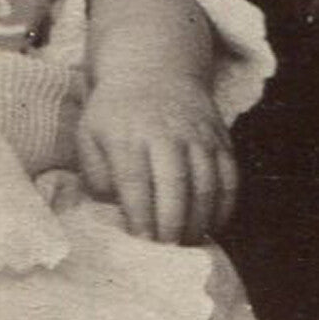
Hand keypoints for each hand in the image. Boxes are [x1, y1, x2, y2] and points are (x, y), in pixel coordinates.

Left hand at [76, 75, 237, 243]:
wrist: (151, 70)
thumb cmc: (114, 114)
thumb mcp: (89, 136)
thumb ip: (95, 175)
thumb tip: (112, 209)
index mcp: (126, 134)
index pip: (135, 181)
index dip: (140, 216)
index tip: (141, 241)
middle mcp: (164, 133)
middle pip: (175, 185)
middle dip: (172, 224)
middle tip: (166, 249)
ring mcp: (197, 135)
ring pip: (207, 185)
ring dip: (199, 221)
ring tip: (186, 241)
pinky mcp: (220, 139)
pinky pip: (230, 179)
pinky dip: (224, 207)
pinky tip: (210, 225)